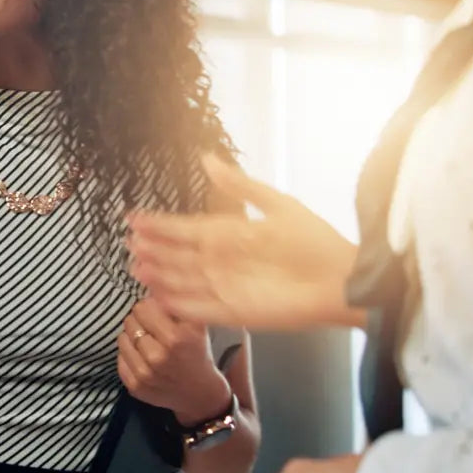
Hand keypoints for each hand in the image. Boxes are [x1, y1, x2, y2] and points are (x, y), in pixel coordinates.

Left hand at [118, 297, 230, 423]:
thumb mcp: (197, 325)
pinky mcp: (135, 387)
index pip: (143, 307)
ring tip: (148, 342)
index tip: (158, 313)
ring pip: (122, 338)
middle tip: (152, 328)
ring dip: (133, 337)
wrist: (200, 394)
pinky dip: (129, 355)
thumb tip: (152, 284)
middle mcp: (159, 356)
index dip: (150, 307)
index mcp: (177, 338)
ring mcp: (145, 374)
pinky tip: (143, 358)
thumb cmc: (198, 353)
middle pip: (130, 321)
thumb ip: (175, 304)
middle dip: (140, 321)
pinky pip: (120, 358)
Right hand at [128, 154, 361, 330]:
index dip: (161, 224)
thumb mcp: (276, 205)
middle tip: (129, 243)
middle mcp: (223, 261)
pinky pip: (199, 309)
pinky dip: (179, 304)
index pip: (187, 229)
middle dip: (154, 249)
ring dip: (160, 275)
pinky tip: (159, 296)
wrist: (343, 281)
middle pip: (179, 256)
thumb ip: (238, 187)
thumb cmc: (314, 241)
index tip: (135, 218)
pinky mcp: (235, 313)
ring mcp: (226, 287)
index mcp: (230, 234)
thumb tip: (207, 159)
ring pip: (183, 281)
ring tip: (136, 267)